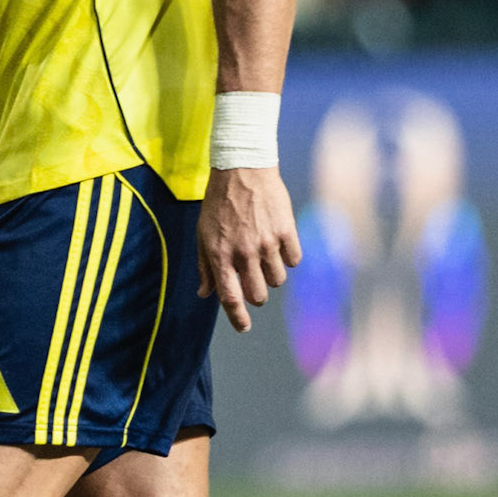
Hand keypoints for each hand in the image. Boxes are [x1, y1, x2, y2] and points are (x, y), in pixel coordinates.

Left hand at [197, 165, 301, 333]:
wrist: (241, 168)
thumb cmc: (219, 203)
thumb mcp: (203, 234)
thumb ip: (205, 266)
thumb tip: (206, 294)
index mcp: (220, 255)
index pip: (230, 298)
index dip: (238, 318)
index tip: (244, 328)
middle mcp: (244, 253)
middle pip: (258, 295)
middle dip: (256, 293)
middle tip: (254, 279)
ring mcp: (267, 243)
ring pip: (278, 280)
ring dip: (272, 274)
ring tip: (265, 255)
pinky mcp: (287, 231)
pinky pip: (295, 260)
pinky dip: (288, 257)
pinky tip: (279, 243)